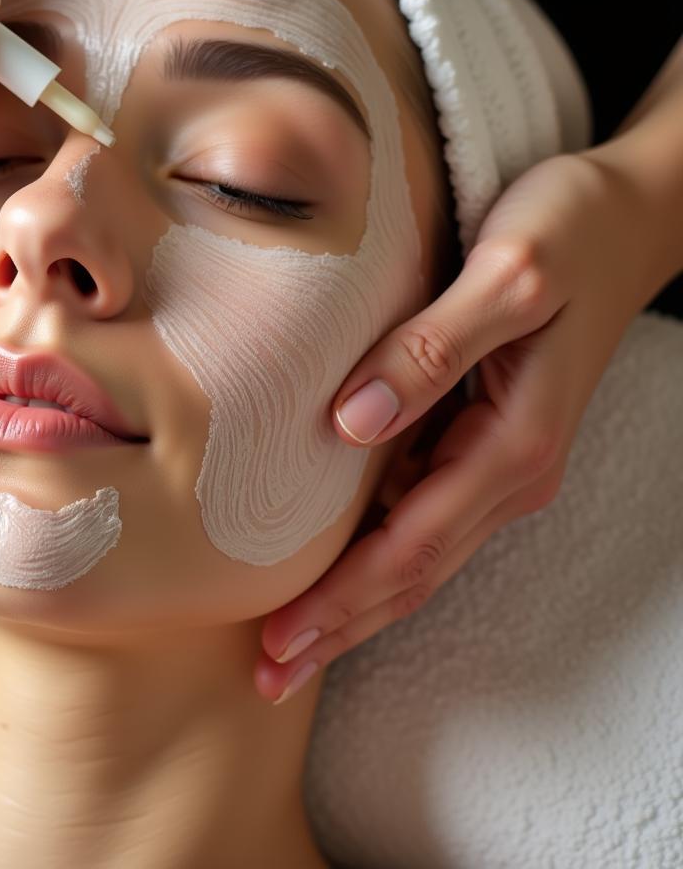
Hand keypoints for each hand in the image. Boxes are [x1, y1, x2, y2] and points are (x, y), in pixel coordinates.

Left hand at [256, 149, 669, 701]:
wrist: (627, 219)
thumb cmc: (567, 234)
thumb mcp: (507, 278)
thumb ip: (433, 350)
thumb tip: (352, 422)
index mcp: (513, 444)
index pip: (411, 546)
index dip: (342, 601)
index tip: (279, 642)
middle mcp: (508, 471)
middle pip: (412, 572)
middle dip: (339, 627)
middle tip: (267, 676)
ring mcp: (498, 463)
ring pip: (417, 555)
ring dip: (354, 605)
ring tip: (287, 644)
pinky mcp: (484, 442)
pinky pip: (423, 517)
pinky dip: (375, 556)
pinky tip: (333, 570)